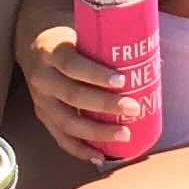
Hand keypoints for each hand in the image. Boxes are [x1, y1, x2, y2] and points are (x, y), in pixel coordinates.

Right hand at [22, 20, 141, 163]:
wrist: (35, 47)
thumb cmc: (71, 41)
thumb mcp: (81, 33)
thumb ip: (107, 45)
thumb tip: (153, 61)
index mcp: (52, 51)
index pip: (72, 65)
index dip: (97, 74)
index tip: (123, 80)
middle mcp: (42, 77)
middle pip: (73, 95)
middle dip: (105, 105)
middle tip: (133, 108)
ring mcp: (41, 100)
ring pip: (67, 122)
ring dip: (97, 132)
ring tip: (125, 135)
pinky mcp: (43, 117)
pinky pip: (60, 138)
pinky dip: (80, 150)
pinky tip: (101, 155)